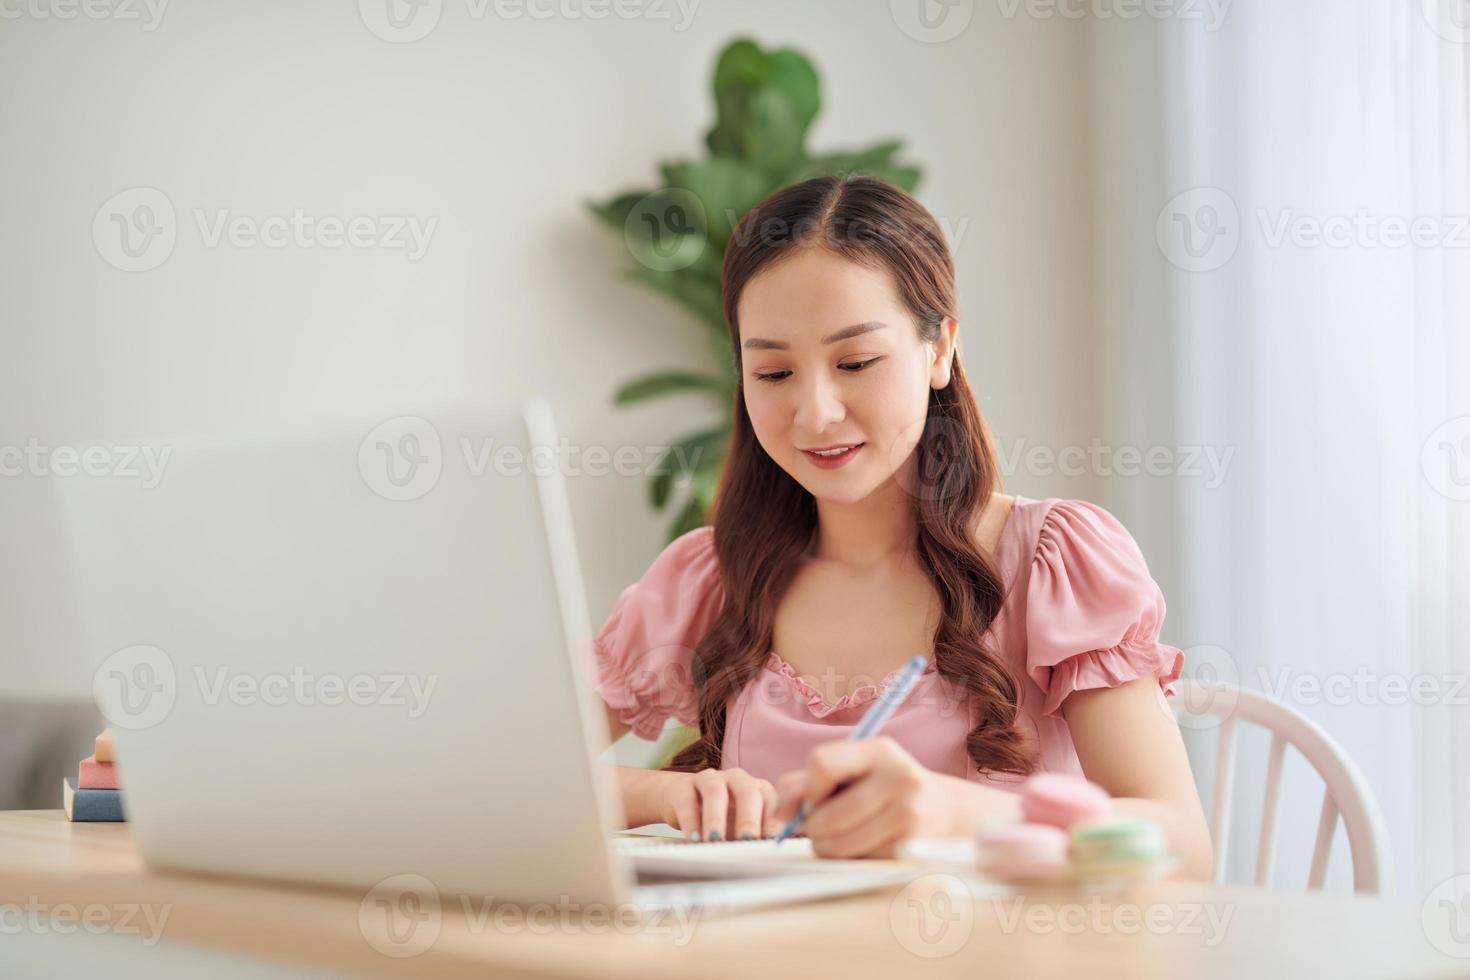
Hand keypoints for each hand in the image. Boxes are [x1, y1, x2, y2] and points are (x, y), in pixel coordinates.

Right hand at [656, 768, 780, 841]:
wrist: (684, 801)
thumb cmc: (723, 819)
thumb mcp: (743, 829)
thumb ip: (759, 838)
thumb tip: (773, 858)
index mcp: (758, 789)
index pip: (772, 801)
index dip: (774, 821)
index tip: (772, 843)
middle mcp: (737, 779)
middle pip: (748, 792)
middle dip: (749, 819)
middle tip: (747, 842)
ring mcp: (711, 779)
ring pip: (715, 792)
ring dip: (716, 819)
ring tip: (715, 841)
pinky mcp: (684, 786)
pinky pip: (688, 800)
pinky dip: (691, 821)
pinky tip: (693, 838)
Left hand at [773, 736, 952, 858]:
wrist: (941, 810)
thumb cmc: (880, 787)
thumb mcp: (849, 771)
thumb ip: (804, 783)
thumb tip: (780, 812)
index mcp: (878, 750)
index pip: (822, 764)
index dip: (808, 788)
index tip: (813, 799)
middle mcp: (898, 777)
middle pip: (828, 815)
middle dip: (813, 828)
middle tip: (817, 829)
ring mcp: (909, 814)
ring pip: (840, 844)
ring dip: (827, 847)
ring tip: (836, 839)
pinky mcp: (911, 847)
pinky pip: (860, 861)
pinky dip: (851, 859)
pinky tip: (863, 846)